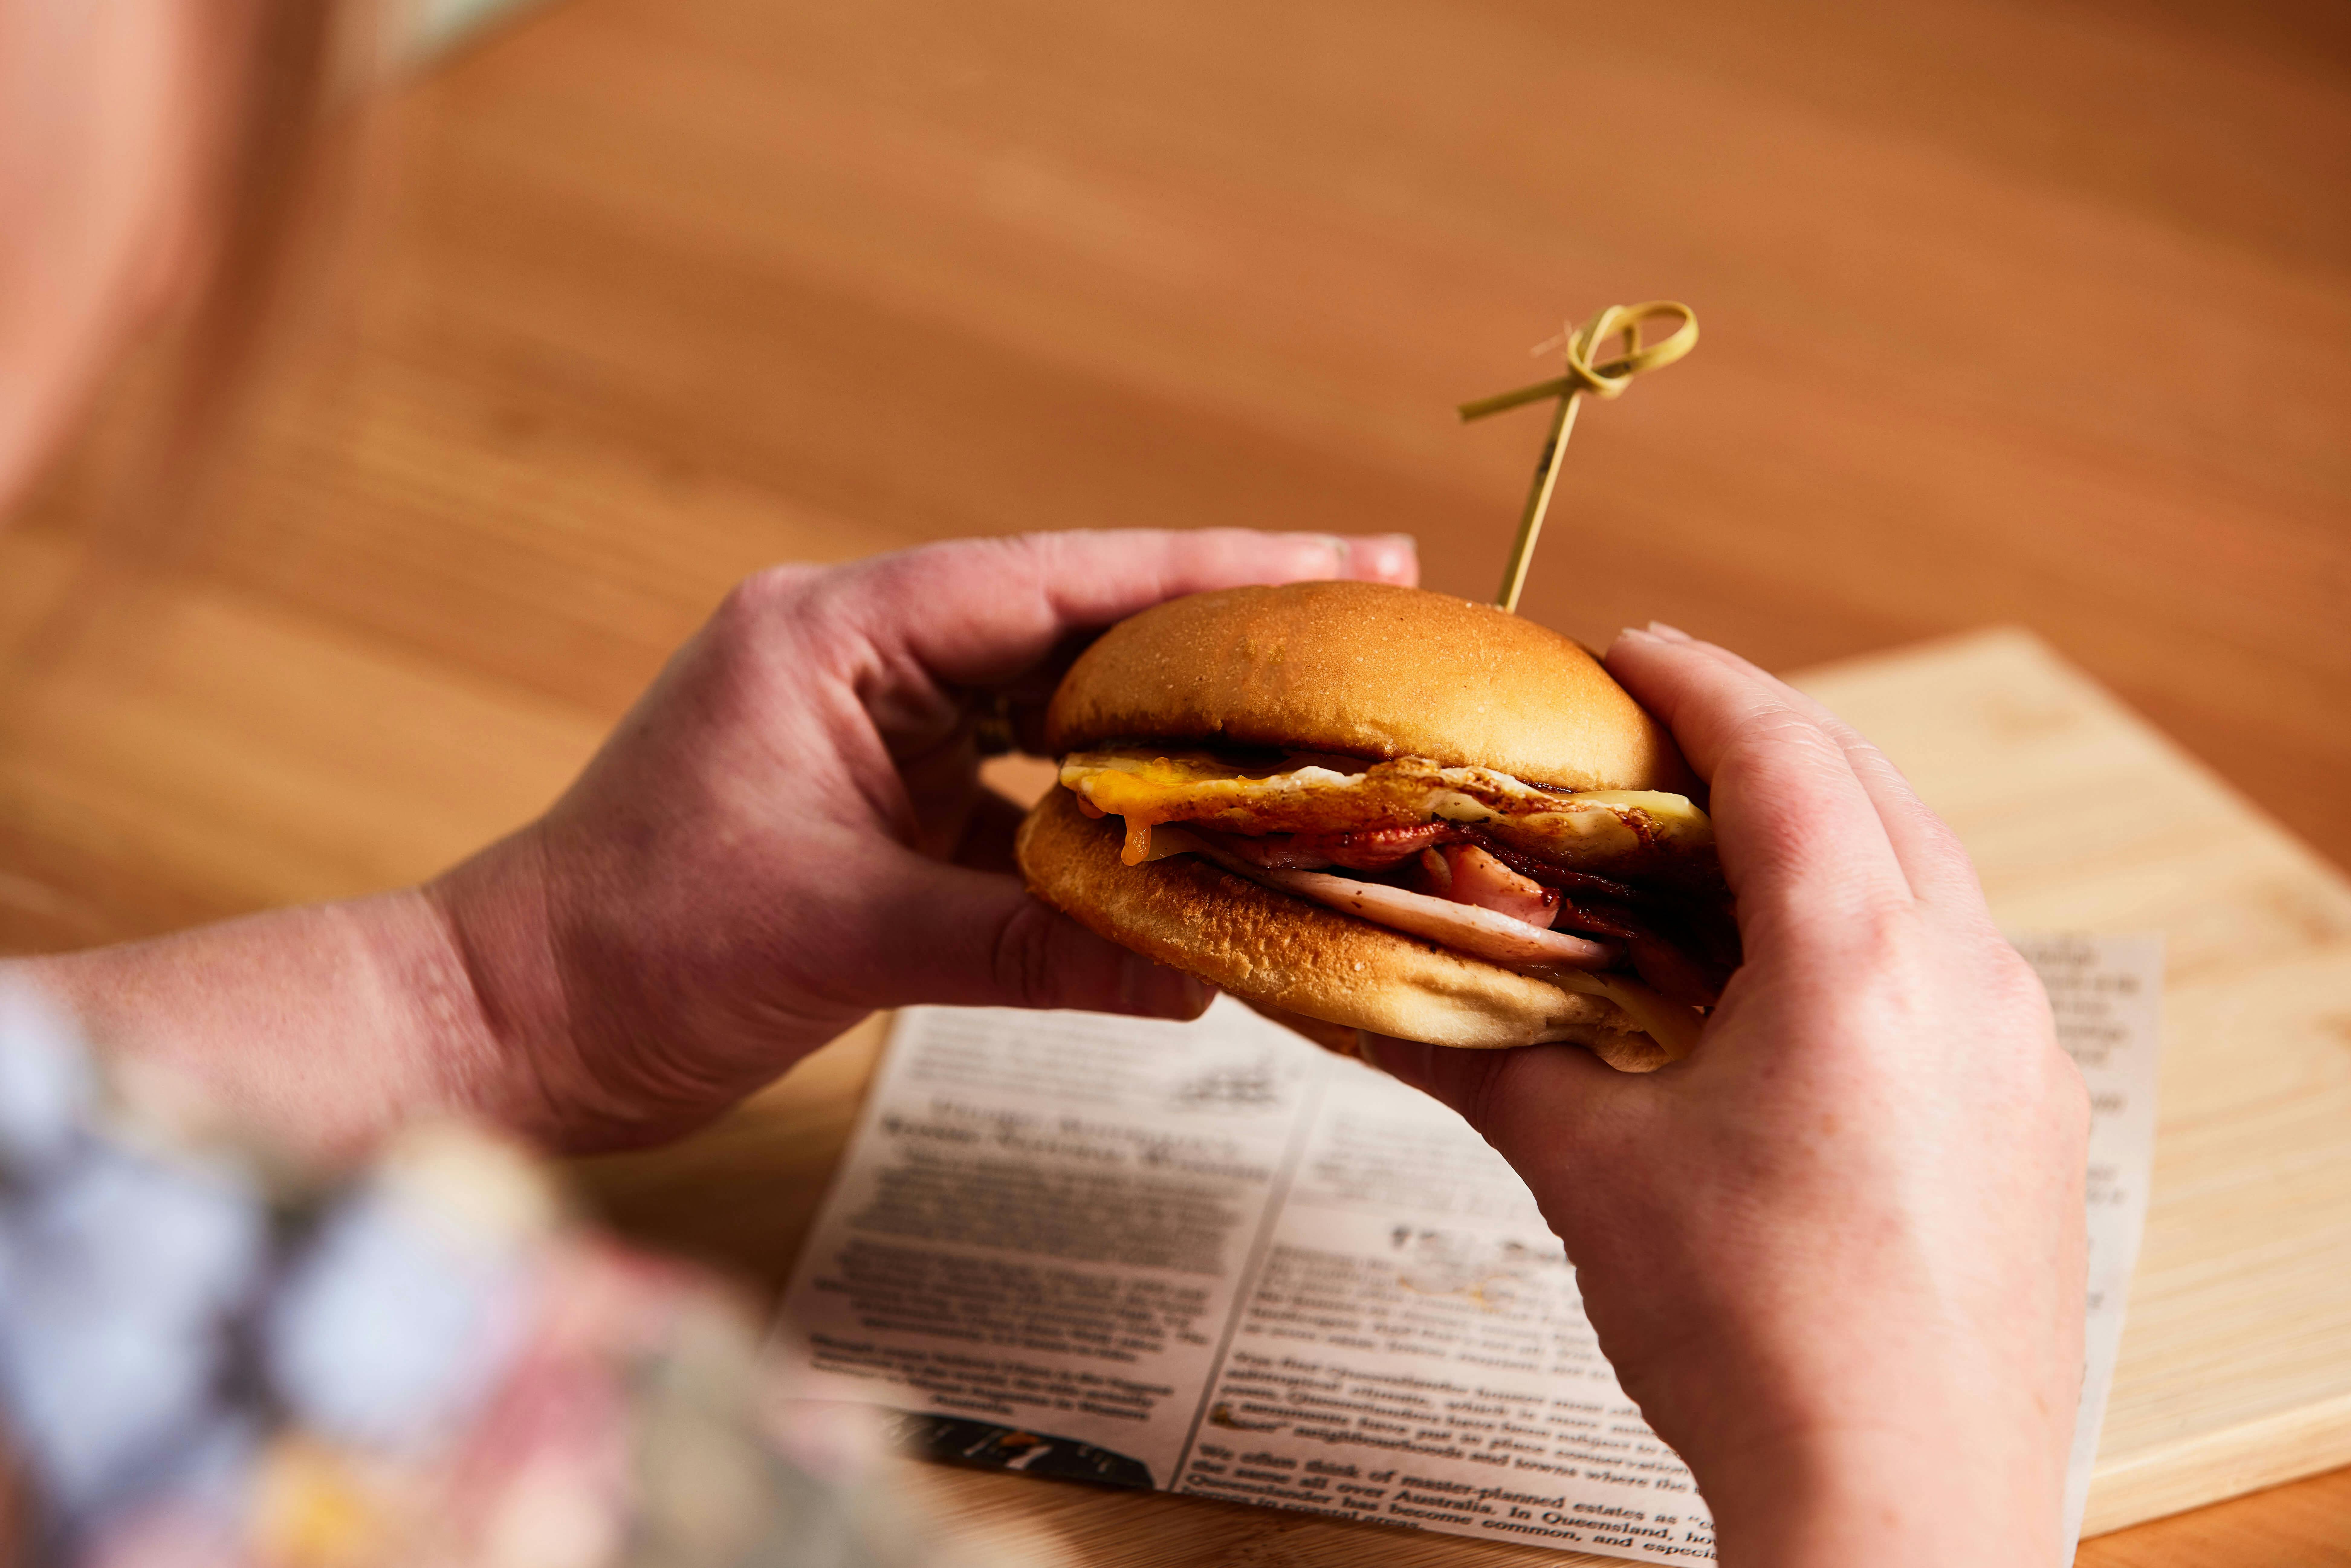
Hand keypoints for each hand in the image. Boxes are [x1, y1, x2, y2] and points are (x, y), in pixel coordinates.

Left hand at [434, 529, 1417, 1150]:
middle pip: (1073, 626)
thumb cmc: (630, 958)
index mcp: (835, 634)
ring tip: (1306, 722)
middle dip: (1216, 634)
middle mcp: (859, 656)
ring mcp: (869, 726)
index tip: (1344, 562)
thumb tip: (1201, 973)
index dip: (1212, 574)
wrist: (512, 1023)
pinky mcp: (875, 798)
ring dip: (1166, 724)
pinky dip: (1098, 811)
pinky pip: (1018, 786)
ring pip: (1053, 704)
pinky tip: (1189, 830)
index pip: (1059, 582)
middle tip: (1370, 623)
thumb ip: (1025, 949)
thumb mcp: (840, 941)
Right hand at [1361, 625, 2087, 1564]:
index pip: (1781, 751)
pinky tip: (1805, 976)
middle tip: (1662, 732)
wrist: (1894, 1502)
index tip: (1632, 651)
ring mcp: (2023, 1048)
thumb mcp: (1588, 1172)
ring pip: (1929, 871)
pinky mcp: (2038, 1115)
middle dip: (1764, 736)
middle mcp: (1969, 975)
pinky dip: (1881, 920)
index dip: (1698, 680)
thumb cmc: (1751, 1336)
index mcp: (1860, 958)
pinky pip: (1963, 961)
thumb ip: (1482, 1058)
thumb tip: (1364, 999)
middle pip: (1870, 787)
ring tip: (1723, 847)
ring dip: (1828, 828)